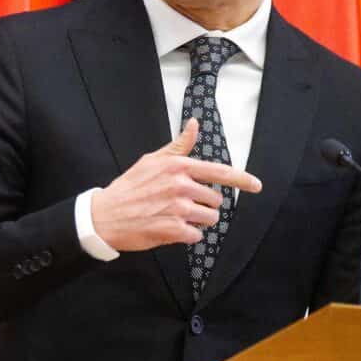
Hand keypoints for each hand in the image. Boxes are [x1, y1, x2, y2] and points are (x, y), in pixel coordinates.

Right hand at [89, 118, 261, 251]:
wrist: (104, 215)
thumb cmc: (128, 188)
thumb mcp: (151, 161)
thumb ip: (178, 146)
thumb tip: (194, 124)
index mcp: (178, 167)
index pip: (220, 172)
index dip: (243, 180)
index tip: (257, 185)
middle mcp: (180, 186)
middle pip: (215, 200)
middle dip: (204, 206)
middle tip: (182, 206)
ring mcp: (177, 208)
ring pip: (209, 219)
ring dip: (198, 222)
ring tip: (176, 218)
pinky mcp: (173, 229)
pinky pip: (195, 235)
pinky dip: (186, 235)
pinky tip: (170, 229)